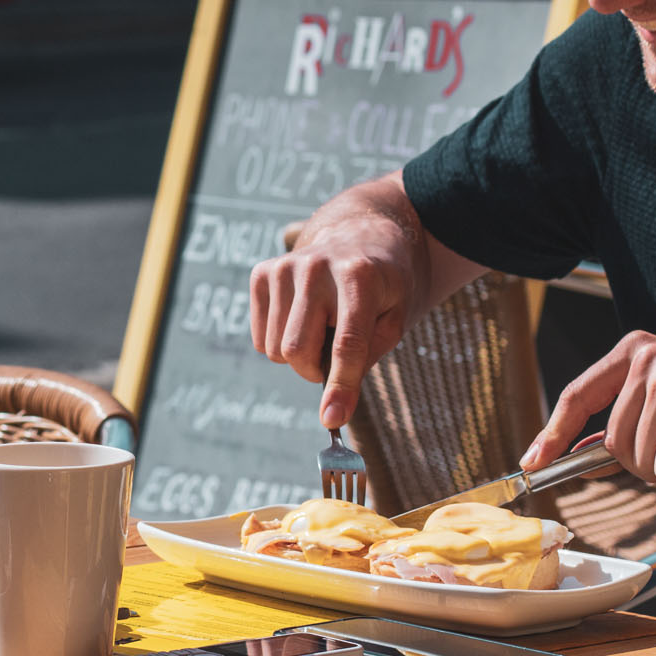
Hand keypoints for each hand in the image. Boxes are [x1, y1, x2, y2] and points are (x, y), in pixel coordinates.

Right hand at [250, 212, 416, 428]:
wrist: (361, 235)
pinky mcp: (262, 272)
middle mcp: (317, 267)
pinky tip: (303, 317)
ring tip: (323, 326)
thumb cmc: (383, 287)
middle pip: (297, 351)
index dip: (340, 386)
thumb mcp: (394, 319)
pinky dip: (281, 341)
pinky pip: (261, 338)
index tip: (332, 420)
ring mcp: (284, 267)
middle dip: (315, 371)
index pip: (346, 343)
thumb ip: (365, 360)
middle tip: (335, 358)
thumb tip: (332, 413)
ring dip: (301, 354)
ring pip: (275, 349)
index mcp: (359, 277)